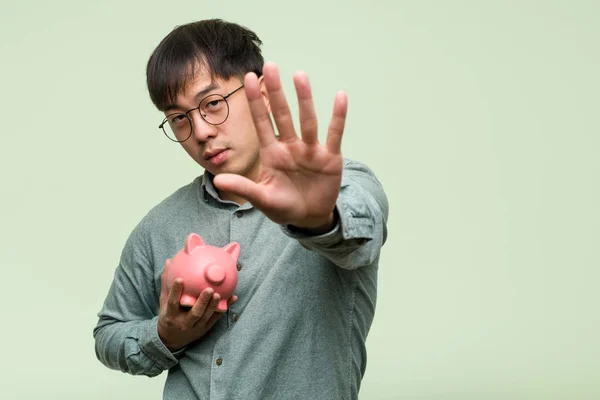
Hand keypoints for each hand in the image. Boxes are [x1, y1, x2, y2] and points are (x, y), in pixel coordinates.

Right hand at [157, 266, 236, 351]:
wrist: (171, 340)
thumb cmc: (168, 315)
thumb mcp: (164, 301)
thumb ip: (167, 283)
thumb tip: (169, 262)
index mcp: (171, 314)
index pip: (172, 302)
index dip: (176, 291)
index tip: (180, 279)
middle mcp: (183, 322)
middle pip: (194, 313)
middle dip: (202, 302)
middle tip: (209, 289)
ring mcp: (196, 327)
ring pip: (206, 317)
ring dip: (214, 305)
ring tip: (219, 294)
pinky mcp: (205, 328)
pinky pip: (216, 318)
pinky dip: (224, 308)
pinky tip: (233, 298)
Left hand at [213, 62, 346, 229]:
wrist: (309, 218)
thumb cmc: (283, 206)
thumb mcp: (262, 199)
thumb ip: (243, 188)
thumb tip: (219, 181)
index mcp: (272, 154)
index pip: (262, 123)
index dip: (255, 102)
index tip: (247, 79)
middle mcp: (291, 147)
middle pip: (282, 115)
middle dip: (276, 92)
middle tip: (270, 66)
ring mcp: (311, 150)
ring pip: (307, 120)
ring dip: (304, 99)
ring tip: (299, 75)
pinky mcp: (330, 158)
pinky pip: (334, 134)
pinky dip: (338, 116)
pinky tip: (340, 96)